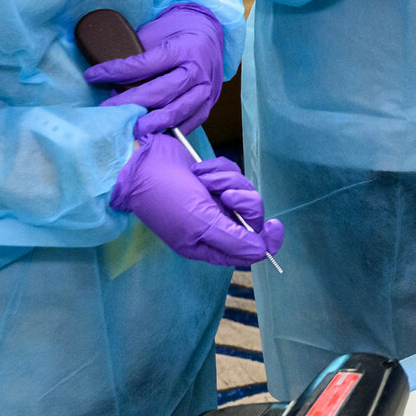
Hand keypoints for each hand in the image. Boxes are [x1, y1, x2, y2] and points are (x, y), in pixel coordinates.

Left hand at [83, 2, 225, 134]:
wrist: (210, 33)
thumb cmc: (178, 31)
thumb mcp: (156, 32)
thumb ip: (138, 54)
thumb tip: (110, 76)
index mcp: (183, 48)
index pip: (145, 64)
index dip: (116, 71)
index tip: (92, 75)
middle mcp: (197, 70)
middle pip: (160, 92)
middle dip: (130, 102)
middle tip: (107, 110)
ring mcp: (206, 89)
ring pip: (177, 112)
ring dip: (151, 123)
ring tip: (131, 129)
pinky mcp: (209, 103)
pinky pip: (190, 122)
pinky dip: (171, 130)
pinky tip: (153, 133)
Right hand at [109, 134, 283, 266]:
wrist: (142, 163)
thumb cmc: (165, 198)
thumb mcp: (199, 224)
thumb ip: (232, 240)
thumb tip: (261, 252)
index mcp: (209, 245)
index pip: (249, 250)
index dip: (266, 241)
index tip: (273, 225)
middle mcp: (214, 225)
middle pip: (252, 217)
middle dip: (243, 201)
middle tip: (226, 194)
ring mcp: (213, 200)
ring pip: (244, 191)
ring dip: (226, 181)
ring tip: (203, 179)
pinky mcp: (212, 179)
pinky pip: (232, 173)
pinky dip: (218, 169)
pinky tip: (198, 170)